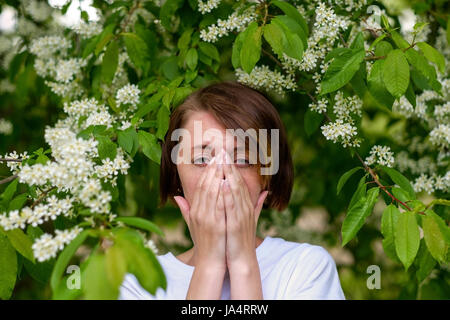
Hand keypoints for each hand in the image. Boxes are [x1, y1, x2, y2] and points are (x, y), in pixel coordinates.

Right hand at [174, 150, 226, 270]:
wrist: (210, 262)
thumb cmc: (205, 242)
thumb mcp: (193, 224)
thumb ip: (186, 210)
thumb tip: (176, 197)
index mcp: (195, 211)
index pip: (200, 186)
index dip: (206, 172)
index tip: (213, 159)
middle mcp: (199, 212)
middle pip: (205, 185)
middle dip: (213, 169)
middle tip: (219, 154)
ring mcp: (207, 218)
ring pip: (211, 192)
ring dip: (217, 176)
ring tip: (223, 162)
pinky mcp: (215, 224)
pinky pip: (218, 205)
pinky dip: (222, 192)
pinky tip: (227, 181)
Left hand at [222, 151, 268, 269]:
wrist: (242, 259)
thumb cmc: (241, 239)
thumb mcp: (249, 218)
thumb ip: (256, 204)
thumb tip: (265, 191)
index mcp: (245, 205)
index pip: (238, 182)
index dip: (231, 167)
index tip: (224, 154)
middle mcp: (245, 207)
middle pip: (237, 182)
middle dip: (229, 166)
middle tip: (222, 150)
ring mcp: (242, 215)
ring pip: (235, 191)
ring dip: (228, 175)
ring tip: (222, 161)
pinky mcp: (237, 224)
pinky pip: (232, 206)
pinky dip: (228, 194)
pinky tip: (224, 183)